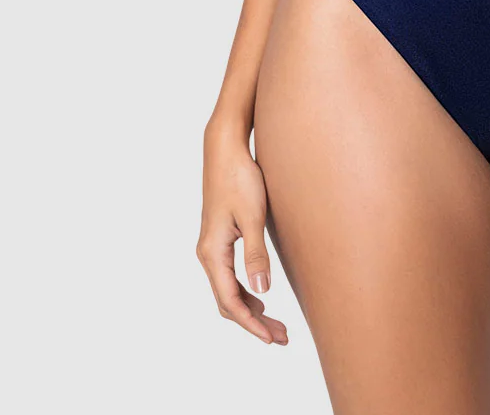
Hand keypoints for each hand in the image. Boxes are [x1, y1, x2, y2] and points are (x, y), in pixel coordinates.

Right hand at [197, 122, 288, 344]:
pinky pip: (229, 276)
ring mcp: (212, 247)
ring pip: (228, 290)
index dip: (250, 324)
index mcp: (212, 253)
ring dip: (250, 309)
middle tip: (281, 337)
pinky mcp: (220, 239)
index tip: (271, 339)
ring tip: (275, 324)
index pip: (230, 301)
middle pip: (227, 301)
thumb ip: (256, 255)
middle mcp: (207, 254)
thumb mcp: (253, 216)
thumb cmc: (240, 178)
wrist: (225, 149)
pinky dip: (244, 292)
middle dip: (253, 322)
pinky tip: (260, 297)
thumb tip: (261, 293)